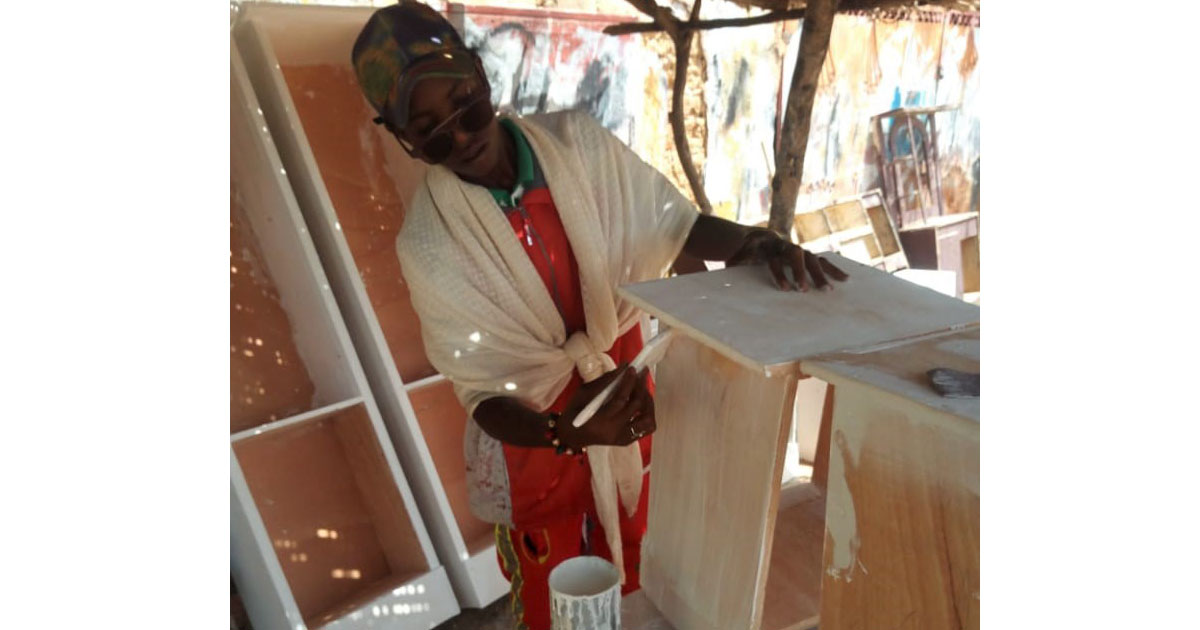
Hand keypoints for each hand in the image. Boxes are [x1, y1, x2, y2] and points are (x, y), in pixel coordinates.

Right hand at [559, 364, 655, 449]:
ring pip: (647, 420)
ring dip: (648, 402)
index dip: (629, 382)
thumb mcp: (583, 392)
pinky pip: (645, 428)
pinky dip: (648, 414)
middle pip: (636, 407)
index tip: (633, 368)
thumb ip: (605, 381)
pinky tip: (642, 403)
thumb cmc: (574, 411)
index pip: (620, 400)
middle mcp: (613, 432)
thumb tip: (625, 367)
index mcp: (598, 421)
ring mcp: (621, 438)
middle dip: (641, 386)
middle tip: (641, 373)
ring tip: (643, 389)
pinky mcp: (626, 441)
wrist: (570, 436)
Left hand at [726, 228, 848, 291]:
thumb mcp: (735, 257)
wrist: (752, 237)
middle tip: (805, 290)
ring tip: (828, 290)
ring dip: (820, 274)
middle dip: (802, 273)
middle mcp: (785, 246)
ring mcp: (796, 249)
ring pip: (811, 258)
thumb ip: (736, 261)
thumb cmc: (742, 253)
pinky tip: (845, 279)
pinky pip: (821, 261)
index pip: (775, 259)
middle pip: (796, 256)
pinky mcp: (804, 255)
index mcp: (767, 246)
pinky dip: (832, 269)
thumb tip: (730, 267)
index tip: (785, 289)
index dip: (780, 273)